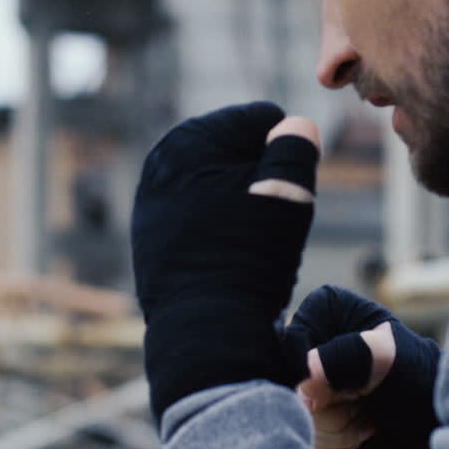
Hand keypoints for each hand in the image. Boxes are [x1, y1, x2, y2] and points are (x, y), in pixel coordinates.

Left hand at [131, 102, 320, 422]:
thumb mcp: (288, 192)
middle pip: (238, 150)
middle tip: (270, 220)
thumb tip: (293, 125)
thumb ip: (296, 146)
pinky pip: (202, 216)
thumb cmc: (249, 257)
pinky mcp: (152, 236)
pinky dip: (221, 227)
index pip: (261, 119)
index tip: (287, 193)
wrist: (203, 329)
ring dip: (244, 202)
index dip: (288, 153)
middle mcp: (161, 161)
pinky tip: (229, 256)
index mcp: (189, 137)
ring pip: (221, 185)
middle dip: (263, 176)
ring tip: (251, 241)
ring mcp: (152, 201)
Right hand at [283, 286, 441, 448]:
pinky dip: (338, 439)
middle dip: (328, 404)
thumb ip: (341, 359)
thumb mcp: (384, 357)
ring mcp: (314, 378)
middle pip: (289, 383)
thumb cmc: (416, 375)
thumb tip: (304, 384)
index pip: (290, 343)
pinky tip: (364, 426)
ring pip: (298, 413)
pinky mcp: (317, 410)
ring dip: (337, 424)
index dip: (311, 372)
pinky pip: (308, 433)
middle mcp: (314, 340)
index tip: (344, 385)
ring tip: (368, 413)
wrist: (435, 418)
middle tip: (363, 400)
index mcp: (325, 308)